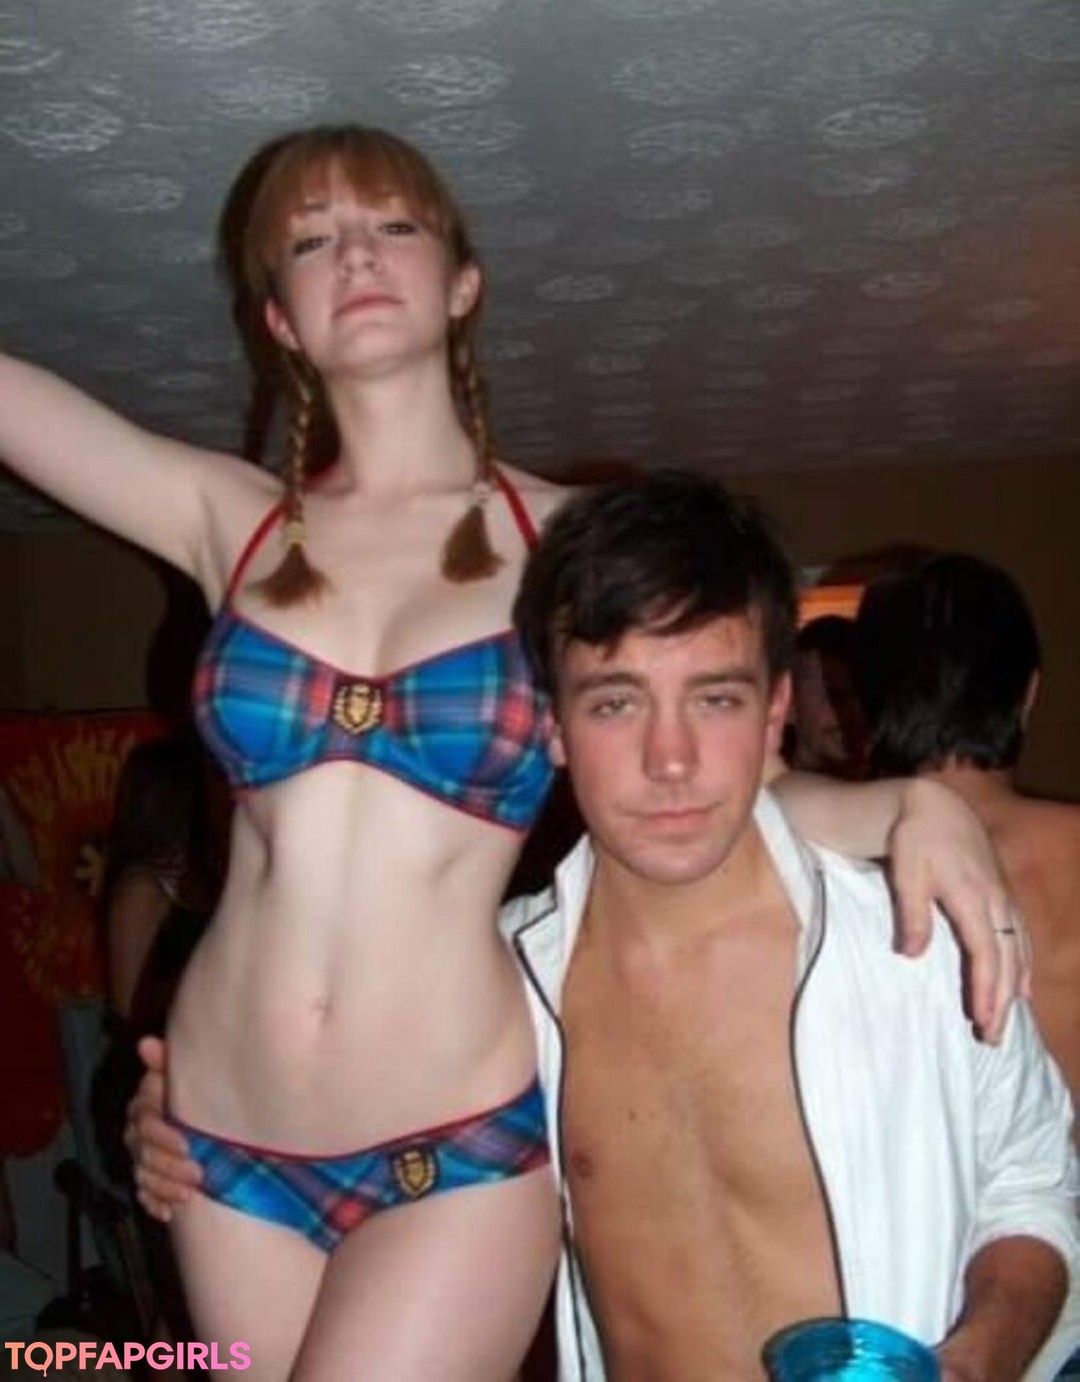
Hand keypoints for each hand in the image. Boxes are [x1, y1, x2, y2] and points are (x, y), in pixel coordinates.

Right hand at [124, 1035, 201, 1219]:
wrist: (198, 1116)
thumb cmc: (188, 1091)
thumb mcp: (179, 1074)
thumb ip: (164, 1062)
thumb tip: (146, 1043)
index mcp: (144, 1107)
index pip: (144, 1121)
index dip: (163, 1135)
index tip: (187, 1143)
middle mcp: (137, 1134)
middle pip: (144, 1154)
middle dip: (170, 1166)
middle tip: (198, 1173)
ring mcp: (140, 1158)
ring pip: (144, 1177)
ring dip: (166, 1187)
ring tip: (190, 1194)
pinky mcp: (147, 1180)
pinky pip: (144, 1195)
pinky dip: (156, 1205)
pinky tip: (170, 1213)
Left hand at [888, 779, 1029, 1043]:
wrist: (934, 805)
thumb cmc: (915, 838)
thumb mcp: (906, 871)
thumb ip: (911, 913)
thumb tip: (910, 954)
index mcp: (973, 898)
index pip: (985, 953)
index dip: (985, 988)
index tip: (981, 1019)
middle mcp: (996, 902)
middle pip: (1007, 960)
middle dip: (1001, 1001)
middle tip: (991, 1038)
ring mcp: (1004, 898)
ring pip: (1019, 951)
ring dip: (1013, 988)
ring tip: (1005, 1022)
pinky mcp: (1003, 895)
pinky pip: (1021, 938)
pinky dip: (1023, 965)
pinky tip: (1022, 986)